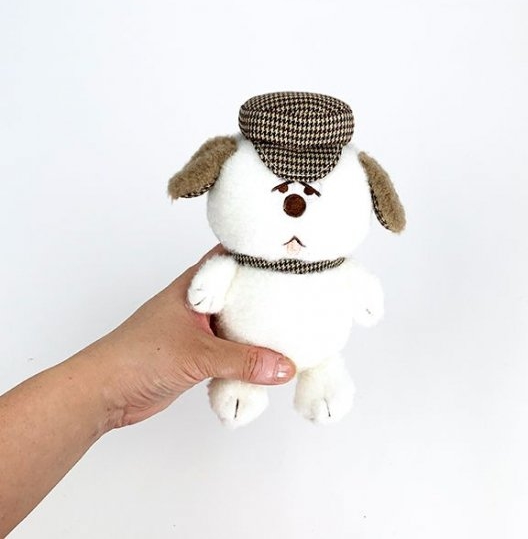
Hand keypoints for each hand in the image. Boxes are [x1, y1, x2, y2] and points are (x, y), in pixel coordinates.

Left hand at [82, 246, 295, 427]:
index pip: (233, 259)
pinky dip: (248, 356)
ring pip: (238, 324)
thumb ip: (243, 361)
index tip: (293, 256)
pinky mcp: (199, 354)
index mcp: (195, 286)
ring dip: (259, 331)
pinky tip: (269, 363)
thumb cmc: (138, 356)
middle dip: (268, 295)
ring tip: (293, 331)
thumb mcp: (198, 354)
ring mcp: (199, 329)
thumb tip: (284, 367)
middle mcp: (199, 304)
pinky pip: (232, 351)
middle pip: (241, 293)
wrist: (105, 392)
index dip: (260, 255)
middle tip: (303, 296)